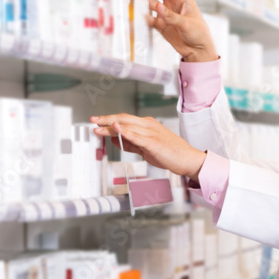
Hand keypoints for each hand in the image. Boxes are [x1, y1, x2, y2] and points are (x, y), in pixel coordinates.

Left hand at [89, 113, 206, 180]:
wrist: (187, 159)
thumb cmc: (168, 154)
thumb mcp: (146, 148)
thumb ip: (131, 143)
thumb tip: (114, 139)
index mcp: (147, 124)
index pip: (124, 119)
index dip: (109, 119)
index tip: (96, 120)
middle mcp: (148, 125)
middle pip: (124, 119)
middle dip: (106, 119)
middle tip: (92, 119)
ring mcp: (151, 133)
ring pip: (128, 126)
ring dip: (111, 127)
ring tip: (97, 128)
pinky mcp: (154, 143)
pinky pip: (137, 136)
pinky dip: (125, 132)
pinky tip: (116, 130)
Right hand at [132, 0, 218, 62]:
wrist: (198, 51)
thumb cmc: (199, 34)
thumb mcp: (186, 24)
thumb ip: (171, 16)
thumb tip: (158, 7)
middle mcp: (174, 4)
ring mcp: (167, 14)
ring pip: (152, 3)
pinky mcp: (162, 24)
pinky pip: (150, 18)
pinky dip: (144, 16)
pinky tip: (139, 14)